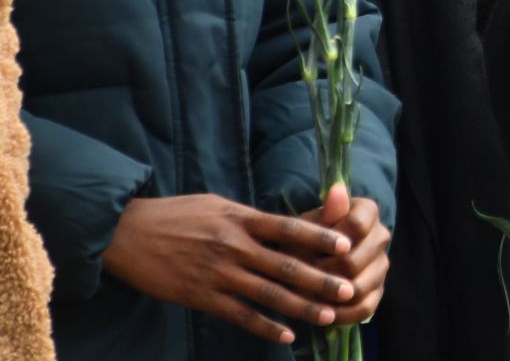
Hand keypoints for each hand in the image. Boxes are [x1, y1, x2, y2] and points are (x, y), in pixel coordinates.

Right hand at [102, 193, 356, 343]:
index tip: (347, 245)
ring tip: (329, 315)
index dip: (320, 237)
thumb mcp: (218, 204)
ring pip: (268, 293)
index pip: (289, 227)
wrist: (127, 233)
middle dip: (320, 279)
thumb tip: (284, 224)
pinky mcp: (201, 296)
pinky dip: (265, 327)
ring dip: (301, 307)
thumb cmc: (177, 214)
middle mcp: (235, 246)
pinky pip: (240, 314)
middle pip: (286, 265)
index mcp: (242, 218)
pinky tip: (286, 336)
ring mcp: (219, 273)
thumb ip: (250, 217)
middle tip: (349, 289)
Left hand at [295, 183, 391, 324]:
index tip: (303, 249)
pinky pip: (364, 308)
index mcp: (368, 212)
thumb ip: (325, 213)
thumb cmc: (304, 236)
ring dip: (327, 296)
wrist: (306, 256)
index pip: (356, 226)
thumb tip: (337, 189)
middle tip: (295, 280)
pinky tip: (320, 313)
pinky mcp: (377, 290)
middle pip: (354, 261)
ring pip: (359, 287)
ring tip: (303, 297)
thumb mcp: (308, 223)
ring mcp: (382, 265)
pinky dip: (340, 314)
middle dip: (322, 274)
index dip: (328, 242)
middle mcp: (381, 236)